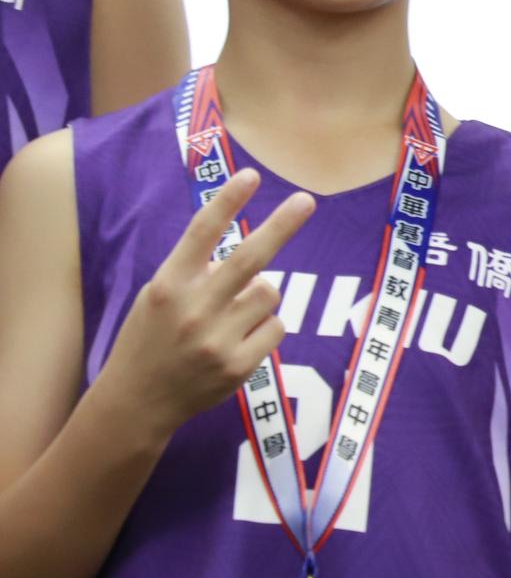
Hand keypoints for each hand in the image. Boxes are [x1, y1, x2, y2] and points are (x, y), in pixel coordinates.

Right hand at [92, 169, 314, 440]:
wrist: (137, 402)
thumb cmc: (151, 339)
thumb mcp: (159, 298)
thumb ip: (195, 274)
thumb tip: (248, 258)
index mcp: (168, 284)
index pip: (200, 233)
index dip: (227, 202)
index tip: (251, 175)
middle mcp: (193, 308)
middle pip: (249, 258)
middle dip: (281, 226)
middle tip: (306, 200)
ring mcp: (216, 338)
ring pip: (269, 293)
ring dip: (260, 297)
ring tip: (231, 317)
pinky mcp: (239, 365)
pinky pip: (276, 327)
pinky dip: (265, 328)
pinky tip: (238, 342)